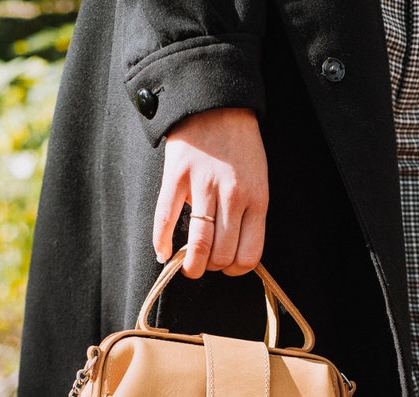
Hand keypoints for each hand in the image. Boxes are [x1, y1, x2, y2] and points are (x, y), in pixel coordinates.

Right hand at [153, 107, 267, 277]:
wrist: (217, 104)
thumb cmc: (239, 148)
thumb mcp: (257, 182)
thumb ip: (248, 215)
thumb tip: (231, 253)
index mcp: (257, 199)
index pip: (249, 256)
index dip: (235, 269)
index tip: (226, 265)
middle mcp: (233, 195)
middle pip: (222, 255)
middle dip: (212, 267)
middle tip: (206, 261)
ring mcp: (203, 185)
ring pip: (199, 245)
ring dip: (192, 265)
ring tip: (188, 266)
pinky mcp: (176, 176)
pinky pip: (166, 219)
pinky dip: (161, 242)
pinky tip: (163, 253)